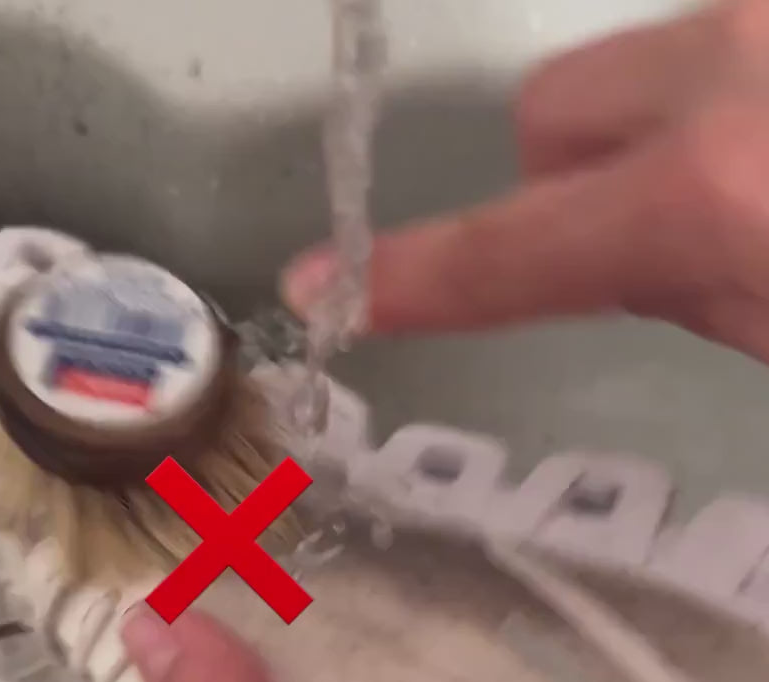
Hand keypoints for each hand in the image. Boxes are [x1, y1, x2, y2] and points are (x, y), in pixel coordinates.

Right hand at [283, 0, 768, 362]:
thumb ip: (683, 291)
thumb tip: (634, 266)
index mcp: (709, 189)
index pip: (507, 251)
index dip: (409, 279)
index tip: (319, 291)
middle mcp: (729, 61)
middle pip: (550, 111)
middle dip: (571, 176)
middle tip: (651, 238)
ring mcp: (762, 10)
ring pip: (640, 63)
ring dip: (659, 126)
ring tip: (755, 184)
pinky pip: (716, 38)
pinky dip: (728, 91)